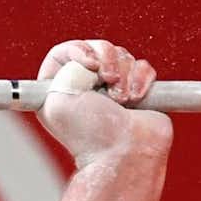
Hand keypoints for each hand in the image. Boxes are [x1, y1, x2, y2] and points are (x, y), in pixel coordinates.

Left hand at [35, 38, 171, 167]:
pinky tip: (136, 99)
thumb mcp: (58, 98)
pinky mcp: (136, 90)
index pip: (64, 52)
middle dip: (107, 60)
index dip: (78, 49)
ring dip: (125, 74)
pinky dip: (142, 79)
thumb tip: (87, 58)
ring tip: (122, 100)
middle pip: (97, 48)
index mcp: (59, 89)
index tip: (89, 63)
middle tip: (109, 80)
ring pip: (123, 55)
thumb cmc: (91, 134)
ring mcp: (112, 88)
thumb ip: (64, 68)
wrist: (126, 152)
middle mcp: (85, 87)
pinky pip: (142, 67)